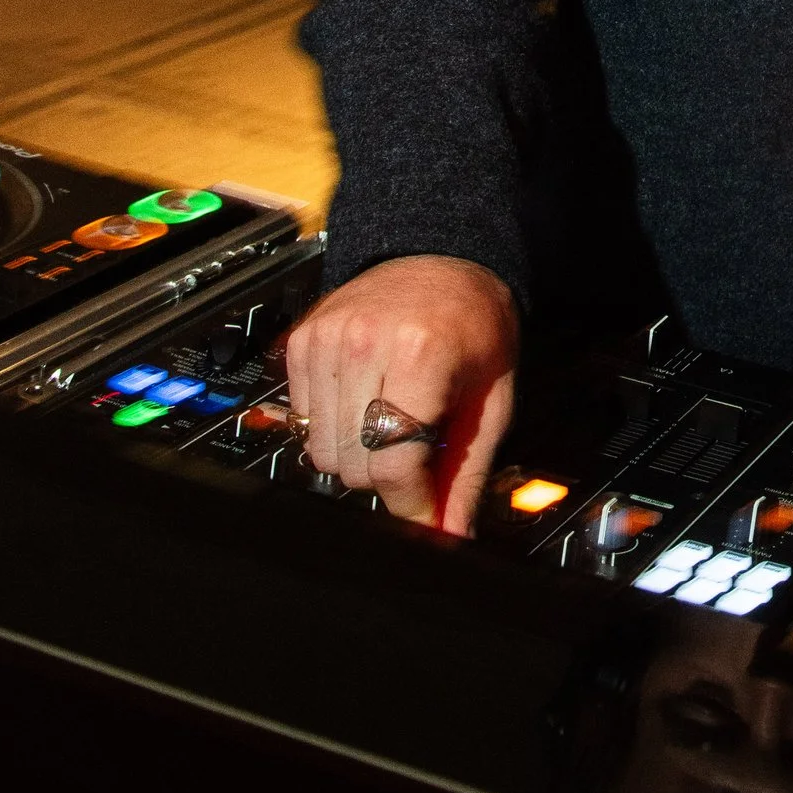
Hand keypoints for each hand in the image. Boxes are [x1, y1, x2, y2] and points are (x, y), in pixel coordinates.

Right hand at [282, 255, 517, 535]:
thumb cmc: (474, 323)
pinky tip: (364, 402)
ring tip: (392, 423)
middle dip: (387, 478)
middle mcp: (364, 343)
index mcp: (419, 354)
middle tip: (417, 451)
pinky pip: (302, 420)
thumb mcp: (491, 398)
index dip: (411, 503)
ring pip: (321, 451)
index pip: (394, 463)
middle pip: (353, 465)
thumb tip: (450, 535)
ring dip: (356, 455)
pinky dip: (331, 426)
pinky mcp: (302, 341)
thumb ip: (466, 472)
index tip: (424, 514)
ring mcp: (326, 339)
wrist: (443, 257)